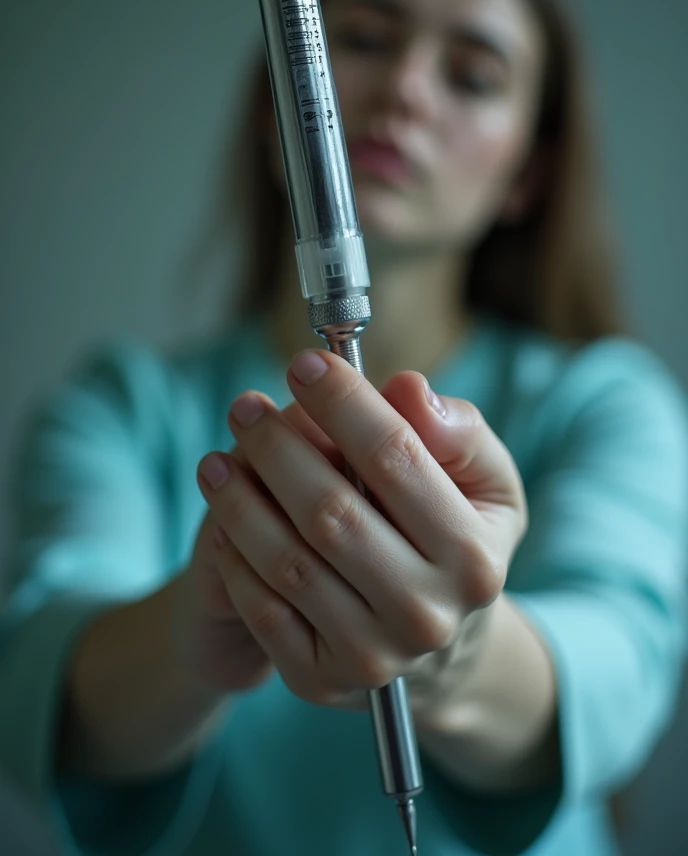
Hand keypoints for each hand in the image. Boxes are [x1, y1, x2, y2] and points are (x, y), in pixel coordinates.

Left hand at [196, 348, 526, 711]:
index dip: (343, 402)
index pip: (396, 458)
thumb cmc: (452, 536)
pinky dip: (234, 554)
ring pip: (287, 562)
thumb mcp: (483, 482)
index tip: (303, 363)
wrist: (438, 645)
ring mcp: (373, 657)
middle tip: (245, 406)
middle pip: (331, 511)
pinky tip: (224, 514)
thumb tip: (407, 389)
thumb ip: (456, 432)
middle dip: (277, 446)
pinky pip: (262, 607)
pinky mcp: (320, 680)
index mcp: (473, 557)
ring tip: (217, 456)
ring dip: (240, 499)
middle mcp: (427, 615)